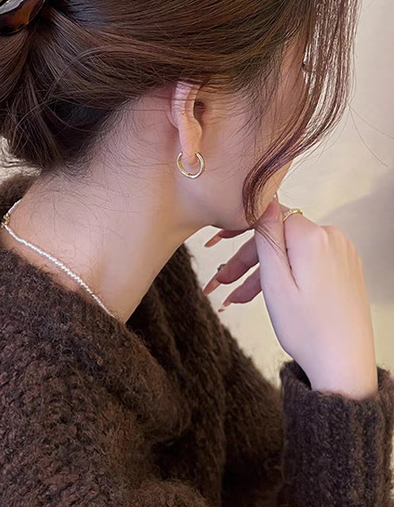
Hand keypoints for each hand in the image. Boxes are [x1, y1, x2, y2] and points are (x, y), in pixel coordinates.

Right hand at [202, 198, 378, 397]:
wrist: (344, 366)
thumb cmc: (308, 330)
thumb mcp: (275, 281)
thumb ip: (268, 236)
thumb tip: (264, 198)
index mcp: (313, 237)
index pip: (268, 220)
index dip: (241, 235)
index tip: (217, 246)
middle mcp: (332, 238)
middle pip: (279, 238)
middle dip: (248, 260)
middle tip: (222, 283)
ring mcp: (341, 253)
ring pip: (291, 253)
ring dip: (264, 273)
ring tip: (238, 298)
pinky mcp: (345, 268)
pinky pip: (307, 263)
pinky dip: (287, 276)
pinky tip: (267, 296)